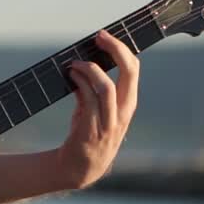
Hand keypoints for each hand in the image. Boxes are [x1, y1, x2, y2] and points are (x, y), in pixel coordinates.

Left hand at [56, 29, 139, 188]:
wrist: (79, 168)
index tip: (104, 36)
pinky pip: (88, 100)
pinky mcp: (92, 130)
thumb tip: (82, 65)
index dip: (121, 49)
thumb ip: (91, 89)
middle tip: (99, 37)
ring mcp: (109, 122)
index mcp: (127, 104)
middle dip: (116, 50)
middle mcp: (123, 112)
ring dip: (89, 69)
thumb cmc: (87, 133)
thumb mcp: (94, 109)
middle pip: (129, 74)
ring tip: (75, 63)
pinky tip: (70, 76)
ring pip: (106, 87)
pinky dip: (79, 83)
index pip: (133, 70)